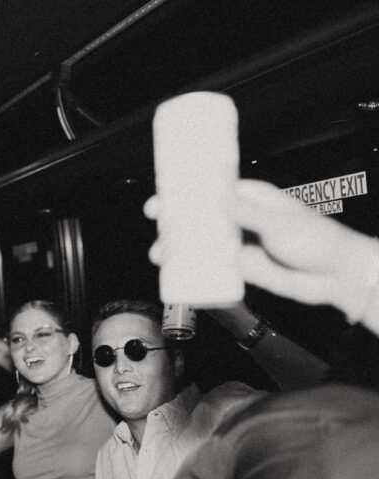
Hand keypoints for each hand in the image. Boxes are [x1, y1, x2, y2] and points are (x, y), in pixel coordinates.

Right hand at [145, 180, 377, 320]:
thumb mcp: (280, 222)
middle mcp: (241, 219)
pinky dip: (192, 267)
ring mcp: (239, 244)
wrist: (334, 276)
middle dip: (174, 218)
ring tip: (159, 253)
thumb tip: (221, 199)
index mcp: (251, 199)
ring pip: (200, 242)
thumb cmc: (317, 240)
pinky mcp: (241, 268)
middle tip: (155, 219)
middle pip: (200, 216)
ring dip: (177, 246)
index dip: (187, 191)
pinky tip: (176, 269)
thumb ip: (250, 212)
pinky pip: (210, 266)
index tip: (166, 193)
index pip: (212, 190)